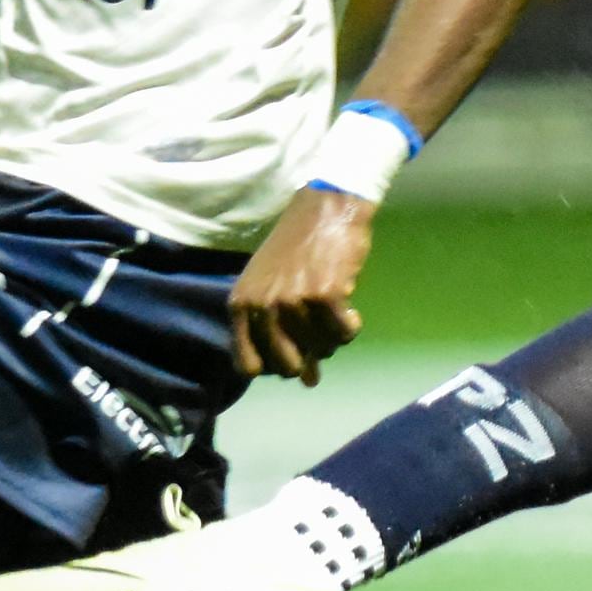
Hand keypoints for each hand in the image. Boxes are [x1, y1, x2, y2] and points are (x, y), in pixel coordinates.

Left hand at [231, 189, 374, 379]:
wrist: (325, 208)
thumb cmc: (297, 251)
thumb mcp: (275, 291)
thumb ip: (284, 336)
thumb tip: (309, 382)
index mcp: (240, 305)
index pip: (249, 366)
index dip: (274, 366)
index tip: (292, 351)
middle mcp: (261, 306)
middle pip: (287, 366)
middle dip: (308, 356)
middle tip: (319, 333)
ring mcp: (292, 301)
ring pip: (320, 350)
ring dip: (333, 337)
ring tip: (334, 313)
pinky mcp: (324, 295)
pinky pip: (343, 335)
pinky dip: (350, 327)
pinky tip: (350, 311)